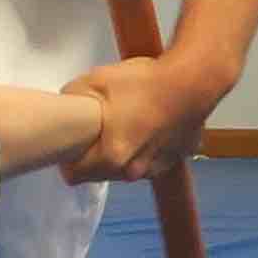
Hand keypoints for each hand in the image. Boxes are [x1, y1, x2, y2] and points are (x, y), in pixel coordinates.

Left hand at [59, 51, 223, 184]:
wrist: (193, 81)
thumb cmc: (145, 82)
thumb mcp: (96, 80)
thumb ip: (71, 98)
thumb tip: (63, 108)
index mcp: (111, 157)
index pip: (73, 176)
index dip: (67, 160)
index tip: (72, 144)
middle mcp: (133, 171)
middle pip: (98, 175)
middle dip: (93, 157)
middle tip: (98, 130)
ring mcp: (155, 168)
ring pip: (124, 171)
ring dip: (119, 155)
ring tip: (124, 125)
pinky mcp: (173, 161)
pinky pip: (148, 163)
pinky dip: (143, 151)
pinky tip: (145, 128)